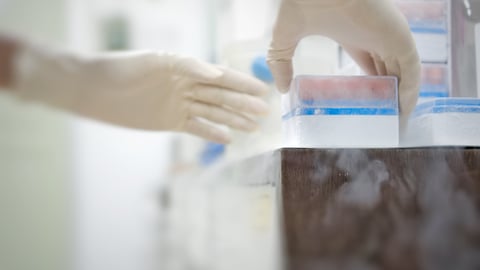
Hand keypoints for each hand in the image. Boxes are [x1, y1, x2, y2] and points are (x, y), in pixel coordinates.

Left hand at [11, 42, 269, 142]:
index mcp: (185, 67)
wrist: (94, 89)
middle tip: (265, 113)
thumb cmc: (122, 69)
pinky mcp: (170, 121)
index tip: (262, 89)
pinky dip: (213, 133)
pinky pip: (196, 128)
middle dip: (243, 104)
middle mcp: (186, 86)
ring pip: (213, 113)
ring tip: (254, 128)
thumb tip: (216, 73)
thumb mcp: (154, 61)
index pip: (220, 76)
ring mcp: (179, 105)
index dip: (242, 83)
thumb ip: (187, 65)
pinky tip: (229, 139)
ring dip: (233, 120)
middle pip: (221, 96)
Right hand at [268, 0, 419, 127]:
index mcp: (353, 35)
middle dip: (387, 97)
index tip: (367, 109)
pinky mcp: (399, 38)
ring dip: (401, 99)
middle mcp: (374, 37)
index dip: (371, 87)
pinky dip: (411, 91)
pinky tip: (403, 112)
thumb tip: (281, 87)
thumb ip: (281, 62)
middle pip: (388, 72)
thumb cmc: (302, 2)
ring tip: (394, 126)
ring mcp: (388, 38)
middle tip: (381, 124)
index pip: (369, 65)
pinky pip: (412, 70)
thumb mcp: (285, 39)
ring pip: (403, 73)